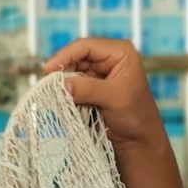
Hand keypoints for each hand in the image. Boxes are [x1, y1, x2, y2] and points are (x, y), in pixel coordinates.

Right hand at [43, 37, 165, 150]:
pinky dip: (66, 91)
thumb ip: (88, 89)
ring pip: (73, 71)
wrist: (139, 141)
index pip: (86, 46)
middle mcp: (109, 58)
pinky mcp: (92, 87)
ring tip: (54, 93)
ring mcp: (100, 72)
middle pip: (76, 57)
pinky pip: (74, 84)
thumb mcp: (114, 98)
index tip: (49, 70)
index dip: (65, 55)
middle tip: (49, 85)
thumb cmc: (136, 116)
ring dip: (63, 82)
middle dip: (63, 70)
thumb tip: (62, 84)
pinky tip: (61, 98)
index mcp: (120, 52)